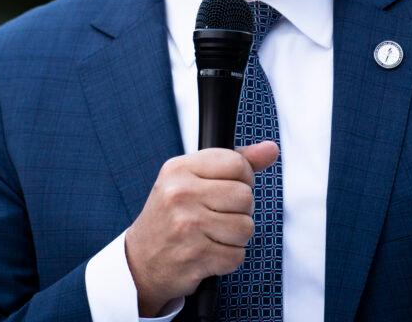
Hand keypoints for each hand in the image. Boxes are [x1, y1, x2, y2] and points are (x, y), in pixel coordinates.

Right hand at [124, 141, 278, 315]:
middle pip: (245, 196)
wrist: (140, 262)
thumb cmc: (170, 216)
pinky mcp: (196, 256)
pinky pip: (237, 255)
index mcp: (179, 169)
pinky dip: (228, 258)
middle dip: (240, 210)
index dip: (243, 178)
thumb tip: (271, 149)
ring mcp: (187, 226)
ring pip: (246, 227)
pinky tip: (208, 252)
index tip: (229, 189)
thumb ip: (233, 162)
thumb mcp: (191, 179)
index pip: (237, 163)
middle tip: (217, 216)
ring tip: (212, 235)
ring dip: (235, 237)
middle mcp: (181, 194)